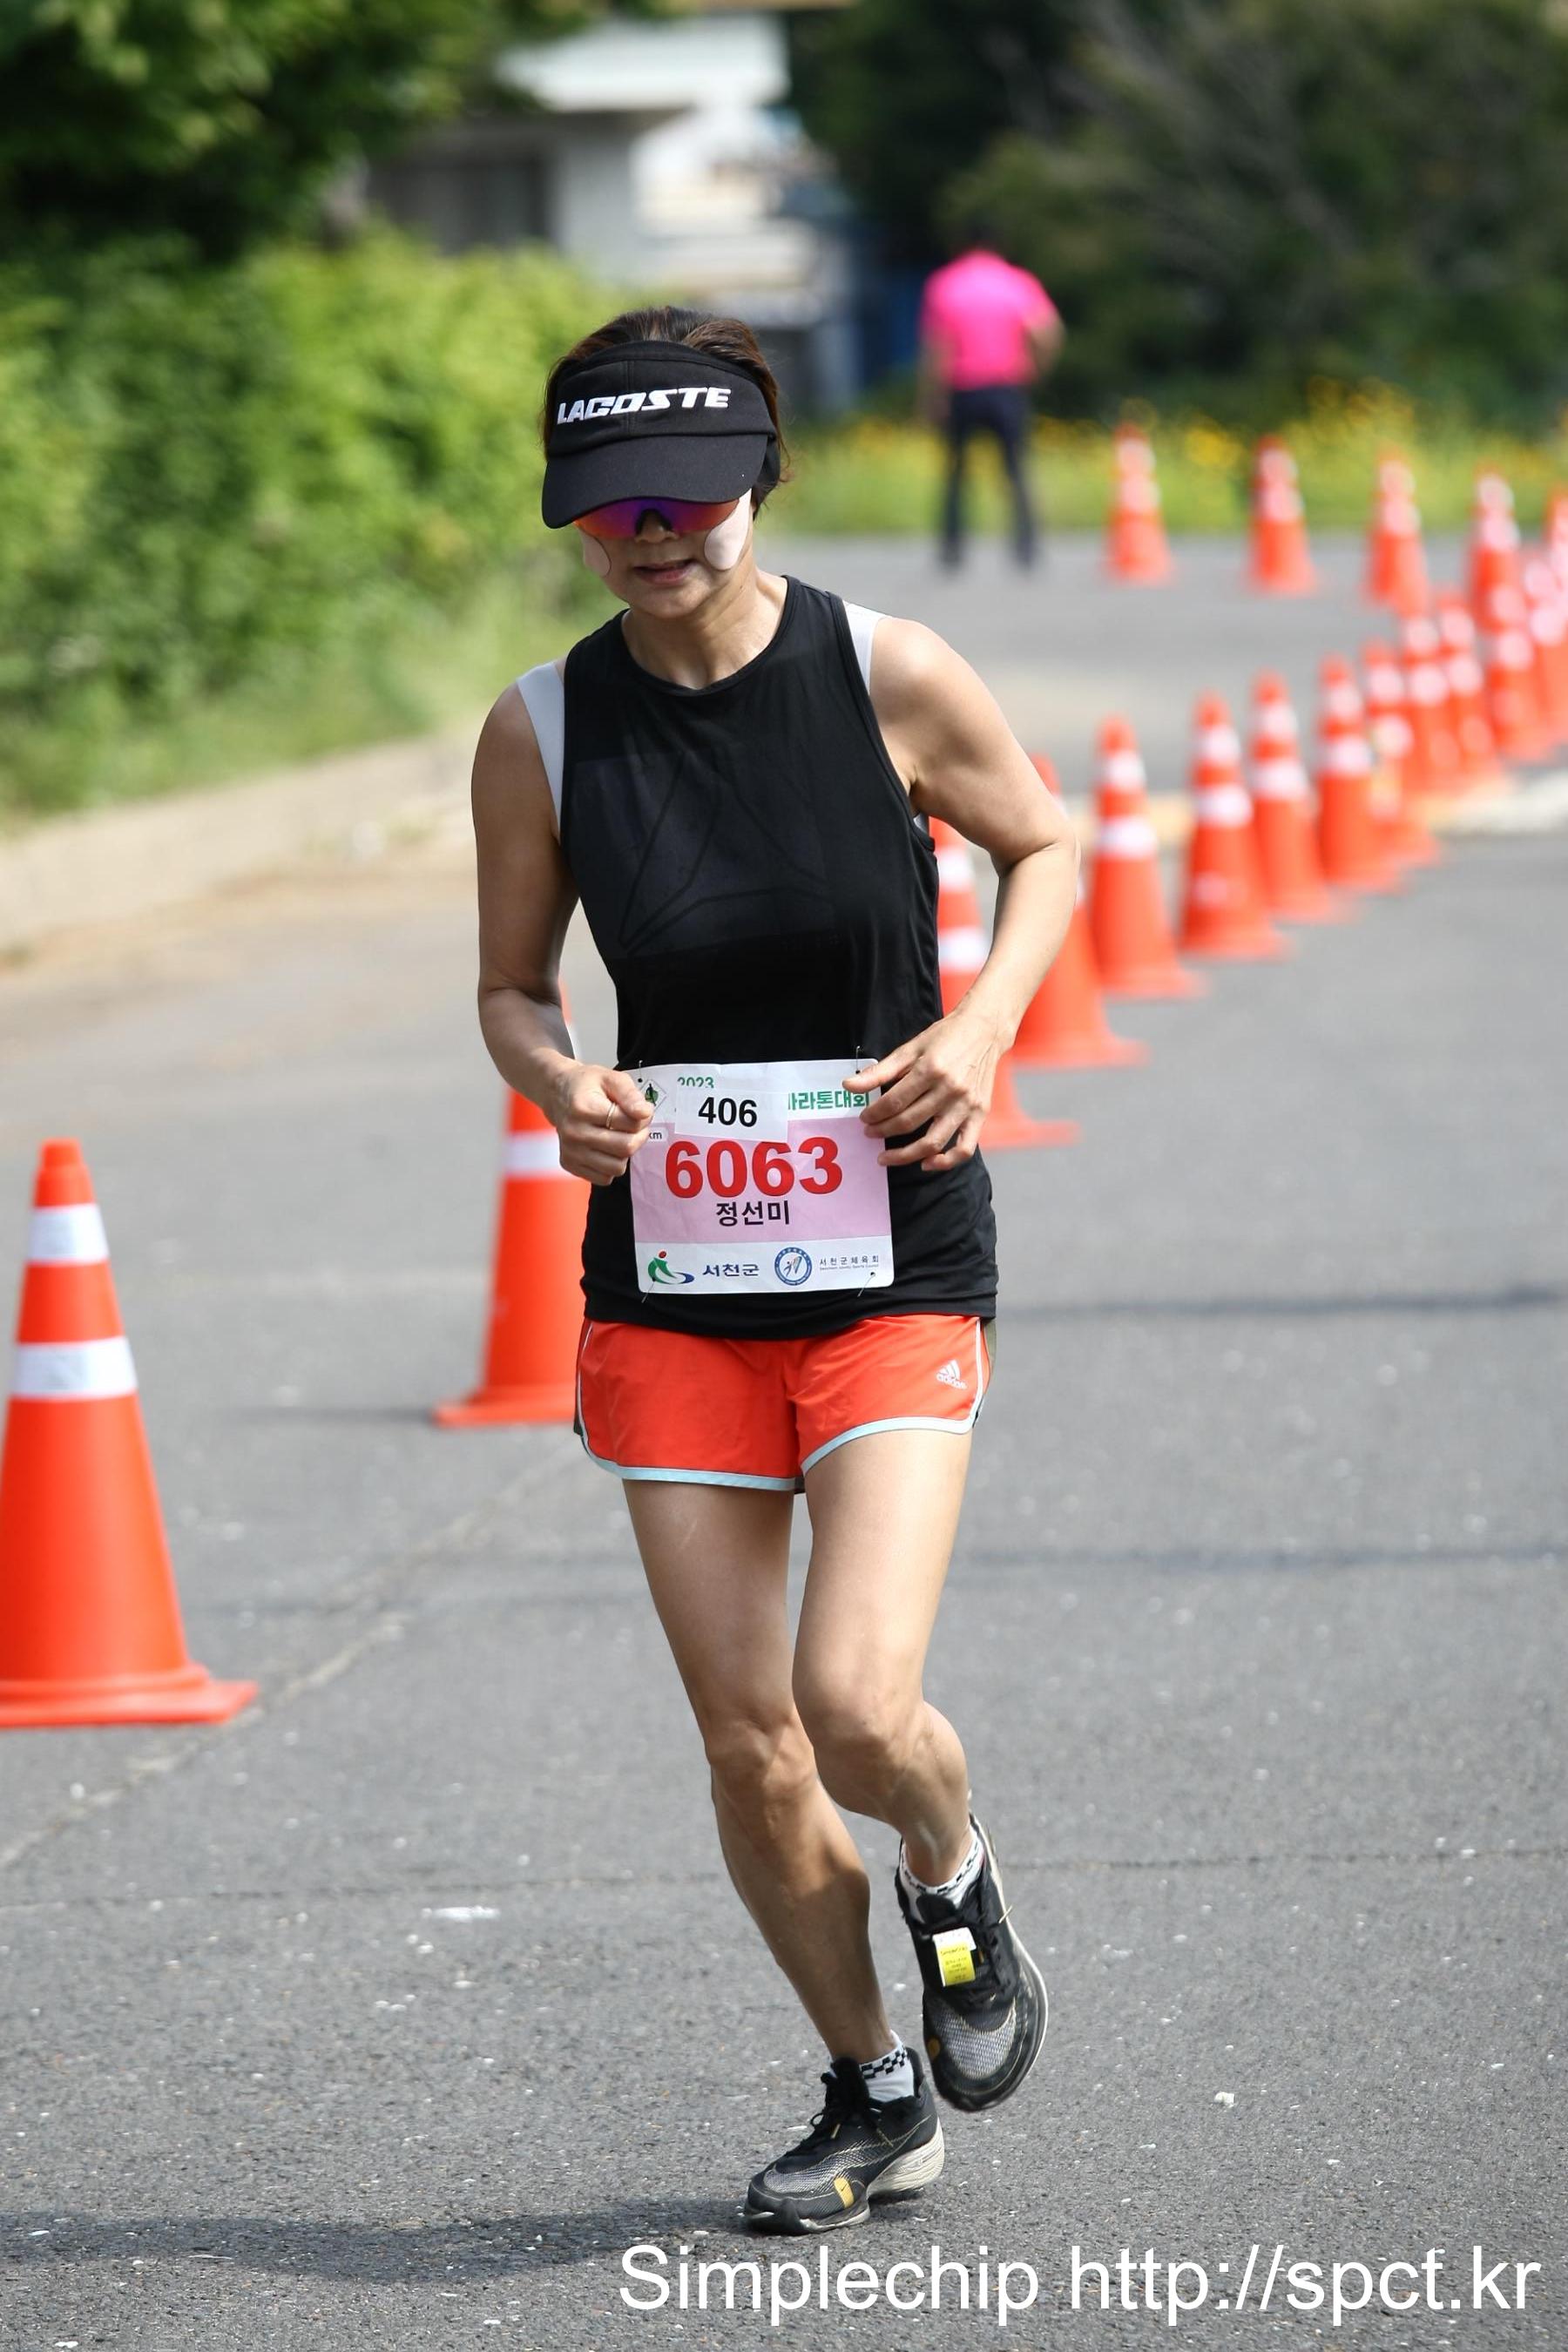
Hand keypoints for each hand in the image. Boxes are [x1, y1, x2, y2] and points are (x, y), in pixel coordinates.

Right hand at [547, 1061, 653, 1184]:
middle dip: (639, 1136)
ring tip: (620, 1136)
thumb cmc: (587, 1086)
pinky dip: (611, 1164)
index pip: (630, 1123)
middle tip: (635, 1126)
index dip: (644, 1117)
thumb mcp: (611, 1078)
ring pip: (617, 1167)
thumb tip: (645, 1113)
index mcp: (584, 1108)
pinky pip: (604, 1178)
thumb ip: (630, 1095)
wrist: (558, 1093)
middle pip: (626, 1147)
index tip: (642, 1111)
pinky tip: (607, 1148)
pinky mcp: (569, 1164)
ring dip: (625, 1153)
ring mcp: (570, 1151)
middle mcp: (574, 1132)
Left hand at [842, 1010, 1001, 1171]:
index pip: (894, 1102)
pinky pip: (964, 1148)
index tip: (864, 1118)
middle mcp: (950, 1090)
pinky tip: (926, 1163)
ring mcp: (966, 1105)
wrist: (984, 1030)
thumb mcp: (910, 1048)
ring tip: (885, 1157)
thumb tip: (848, 1086)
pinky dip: (946, 1162)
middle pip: (909, 1122)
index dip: (874, 1114)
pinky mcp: (980, 1115)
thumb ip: (880, 1071)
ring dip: (905, 1155)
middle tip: (869, 1132)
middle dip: (883, 1131)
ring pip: (932, 1142)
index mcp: (931, 1070)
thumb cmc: (945, 1037)